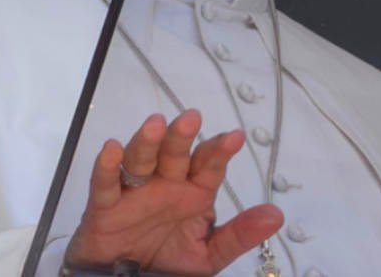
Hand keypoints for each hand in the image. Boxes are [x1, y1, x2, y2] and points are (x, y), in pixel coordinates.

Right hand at [62, 109, 282, 276]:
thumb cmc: (167, 263)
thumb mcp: (208, 253)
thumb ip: (238, 235)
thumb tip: (276, 215)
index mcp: (191, 193)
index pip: (207, 166)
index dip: (218, 151)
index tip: (234, 137)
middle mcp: (163, 185)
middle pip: (172, 155)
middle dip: (181, 137)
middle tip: (192, 118)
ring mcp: (133, 192)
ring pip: (139, 160)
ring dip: (146, 142)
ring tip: (155, 125)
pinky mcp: (104, 205)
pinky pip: (104, 183)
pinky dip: (106, 165)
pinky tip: (113, 148)